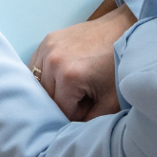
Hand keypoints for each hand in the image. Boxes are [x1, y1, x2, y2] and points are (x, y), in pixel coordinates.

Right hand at [29, 4, 135, 120]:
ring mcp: (46, 47)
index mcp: (68, 77)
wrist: (120, 33)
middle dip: (63, 101)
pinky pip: (36, 64)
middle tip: (83, 98)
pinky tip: (60, 75)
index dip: (76, 114)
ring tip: (71, 86)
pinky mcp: (46, 39)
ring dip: (52, 88)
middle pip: (46, 95)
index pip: (60, 109)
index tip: (90, 107)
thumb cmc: (118, 68)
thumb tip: (71, 124)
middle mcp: (51, 61)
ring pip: (38, 81)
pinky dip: (45, 74)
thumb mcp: (110, 102)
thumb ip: (89, 120)